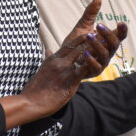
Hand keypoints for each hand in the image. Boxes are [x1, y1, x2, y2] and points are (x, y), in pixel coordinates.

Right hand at [20, 0, 126, 114]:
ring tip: (105, 43)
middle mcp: (59, 61)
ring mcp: (64, 70)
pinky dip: (91, 63)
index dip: (81, 39)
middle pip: (77, 46)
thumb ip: (47, 58)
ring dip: (93, 49)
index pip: (69, 44)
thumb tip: (47, 49)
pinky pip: (82, 70)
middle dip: (90, 40)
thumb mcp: (42, 69)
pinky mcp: (69, 80)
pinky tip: (99, 60)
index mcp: (53, 59)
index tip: (90, 34)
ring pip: (81, 54)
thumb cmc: (36, 88)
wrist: (30, 101)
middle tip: (102, 35)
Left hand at [57, 0, 127, 73]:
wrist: (63, 60)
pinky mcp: (93, 72)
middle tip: (98, 25)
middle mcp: (107, 53)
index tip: (121, 22)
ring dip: (98, 45)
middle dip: (108, 35)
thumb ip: (90, 14)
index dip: (122, 30)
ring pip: (105, 55)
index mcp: (107, 42)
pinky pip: (96, 67)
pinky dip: (91, 59)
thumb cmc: (76, 43)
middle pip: (114, 45)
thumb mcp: (82, 26)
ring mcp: (101, 63)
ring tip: (88, 36)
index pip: (119, 36)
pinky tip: (85, 51)